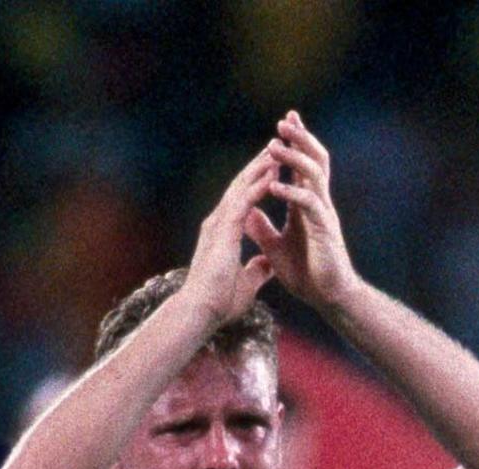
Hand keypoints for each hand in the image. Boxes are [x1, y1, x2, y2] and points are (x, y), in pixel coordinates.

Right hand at [179, 141, 283, 324]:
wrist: (200, 312)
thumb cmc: (218, 303)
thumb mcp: (246, 284)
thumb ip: (255, 271)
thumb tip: (267, 265)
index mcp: (223, 233)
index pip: (242, 200)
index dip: (257, 183)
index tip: (273, 169)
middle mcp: (218, 222)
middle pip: (241, 187)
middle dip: (258, 167)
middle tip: (276, 147)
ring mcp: (219, 224)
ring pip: (242, 187)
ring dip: (260, 168)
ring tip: (278, 150)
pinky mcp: (223, 230)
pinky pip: (244, 201)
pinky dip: (258, 185)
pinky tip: (273, 172)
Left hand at [249, 113, 362, 310]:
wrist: (328, 299)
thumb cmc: (307, 275)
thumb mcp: (276, 248)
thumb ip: (262, 228)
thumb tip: (246, 211)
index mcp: (306, 206)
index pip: (302, 166)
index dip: (295, 144)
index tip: (283, 122)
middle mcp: (317, 204)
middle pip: (314, 160)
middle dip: (300, 138)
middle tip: (285, 120)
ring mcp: (323, 215)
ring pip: (313, 174)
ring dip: (293, 158)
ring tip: (274, 146)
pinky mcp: (324, 230)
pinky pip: (309, 204)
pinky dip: (292, 192)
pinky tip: (274, 186)